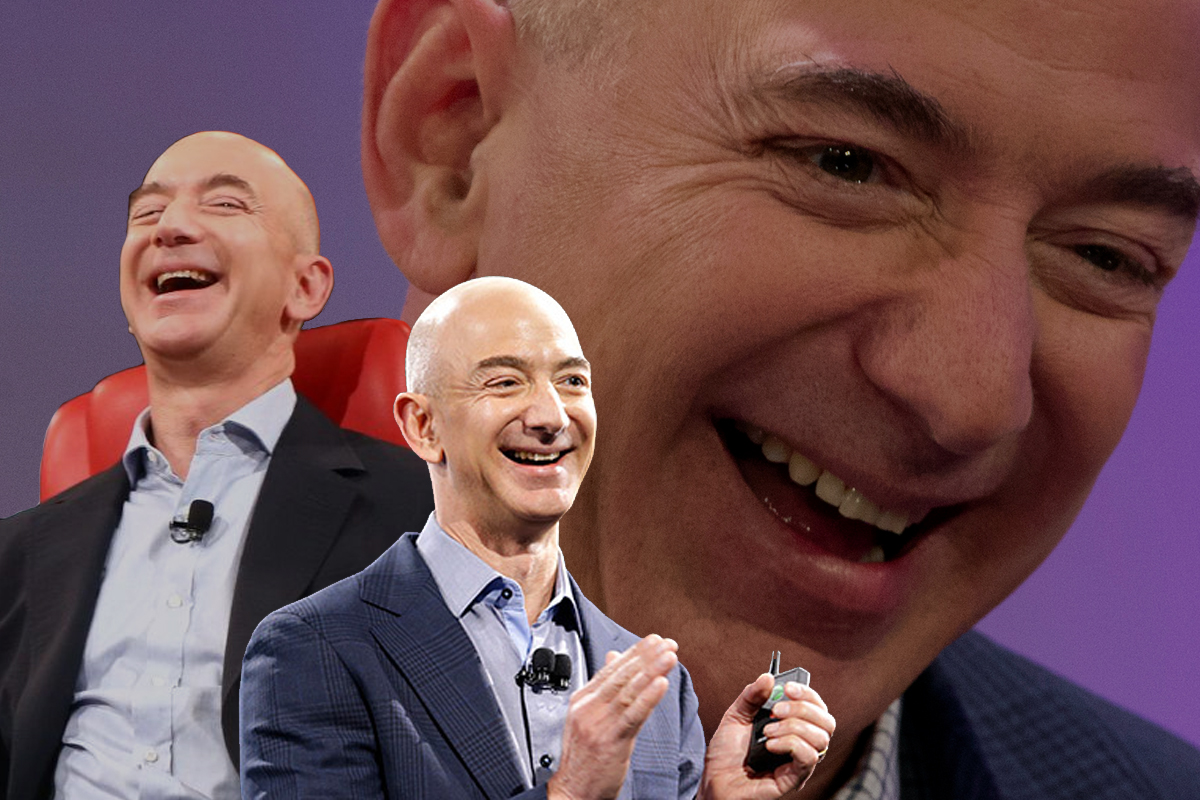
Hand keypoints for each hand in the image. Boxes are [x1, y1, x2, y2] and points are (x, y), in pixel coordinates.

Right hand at [547, 634, 677, 799]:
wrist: (571, 792)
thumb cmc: (583, 758)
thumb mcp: (587, 718)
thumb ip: (602, 688)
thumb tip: (613, 657)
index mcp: (582, 700)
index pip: (611, 669)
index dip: (634, 653)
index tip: (654, 640)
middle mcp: (588, 708)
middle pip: (621, 676)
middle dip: (646, 657)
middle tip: (666, 643)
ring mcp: (597, 723)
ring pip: (629, 691)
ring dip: (652, 670)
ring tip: (669, 656)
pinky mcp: (610, 740)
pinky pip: (632, 715)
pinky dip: (648, 697)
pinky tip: (662, 683)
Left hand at [698, 675, 834, 799]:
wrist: (715, 780)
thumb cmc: (727, 752)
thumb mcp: (736, 716)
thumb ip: (752, 696)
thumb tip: (768, 677)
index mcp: (793, 727)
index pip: (818, 708)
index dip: (808, 694)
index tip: (787, 688)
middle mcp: (802, 744)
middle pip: (827, 722)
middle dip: (803, 709)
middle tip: (776, 711)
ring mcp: (800, 763)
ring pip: (821, 739)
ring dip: (793, 727)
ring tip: (767, 732)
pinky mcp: (795, 778)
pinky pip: (809, 757)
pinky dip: (790, 744)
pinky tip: (770, 745)